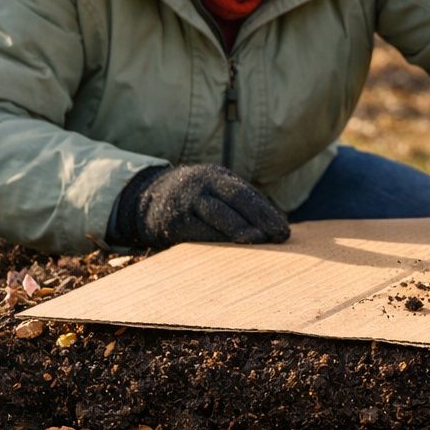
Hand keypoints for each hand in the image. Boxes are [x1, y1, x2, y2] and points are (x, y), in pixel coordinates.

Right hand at [113, 164, 289, 247]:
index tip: (284, 231)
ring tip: (258, 241)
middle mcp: (201, 184)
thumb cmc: (195, 201)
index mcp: (217, 176)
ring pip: (217, 215)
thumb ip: (240, 205)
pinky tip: (231, 252)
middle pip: (235, 199)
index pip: (246, 193)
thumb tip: (276, 229)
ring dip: (240, 230)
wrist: (146, 199)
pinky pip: (197, 233)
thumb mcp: (215, 192)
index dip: (266, 212)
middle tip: (278, 237)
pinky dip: (217, 241)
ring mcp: (185, 202)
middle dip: (259, 219)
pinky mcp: (172, 223)